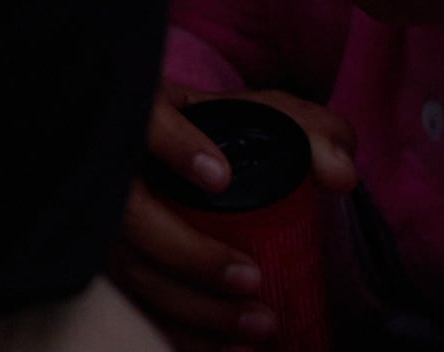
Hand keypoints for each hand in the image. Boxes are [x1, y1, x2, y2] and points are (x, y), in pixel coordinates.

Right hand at [110, 86, 357, 351]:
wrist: (182, 162)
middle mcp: (112, 166)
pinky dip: (184, 334)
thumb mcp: (264, 119)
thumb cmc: (217, 133)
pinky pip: (138, 307)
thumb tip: (340, 175)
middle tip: (251, 278)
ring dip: (194, 306)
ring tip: (259, 323)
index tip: (219, 176)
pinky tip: (233, 350)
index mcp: (145, 115)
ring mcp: (102, 218)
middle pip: (128, 213)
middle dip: (190, 254)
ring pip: (131, 268)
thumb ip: (310, 133)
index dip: (172, 146)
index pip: (143, 118)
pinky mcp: (113, 265)